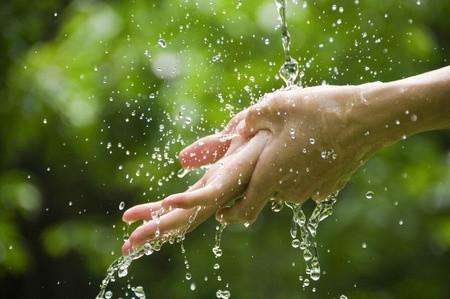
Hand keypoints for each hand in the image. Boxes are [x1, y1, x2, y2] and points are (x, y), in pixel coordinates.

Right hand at [121, 130, 268, 253]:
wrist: (281, 134)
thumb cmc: (258, 142)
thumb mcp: (225, 146)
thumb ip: (205, 152)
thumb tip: (182, 160)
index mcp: (210, 191)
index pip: (175, 210)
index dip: (152, 219)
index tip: (130, 228)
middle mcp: (213, 197)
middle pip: (176, 220)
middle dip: (150, 235)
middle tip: (125, 250)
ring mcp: (220, 192)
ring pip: (187, 215)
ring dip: (159, 226)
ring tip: (134, 239)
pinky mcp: (230, 181)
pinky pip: (206, 195)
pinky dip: (187, 200)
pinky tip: (168, 203)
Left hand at [166, 85, 380, 223]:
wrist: (369, 118)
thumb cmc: (318, 111)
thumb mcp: (276, 105)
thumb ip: (250, 119)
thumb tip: (238, 127)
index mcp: (270, 176)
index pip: (243, 211)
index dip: (230, 215)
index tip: (221, 213)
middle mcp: (290, 190)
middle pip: (265, 191)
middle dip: (259, 175)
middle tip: (261, 150)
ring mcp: (313, 190)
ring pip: (286, 185)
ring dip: (282, 171)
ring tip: (288, 142)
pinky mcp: (331, 186)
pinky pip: (307, 181)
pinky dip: (302, 170)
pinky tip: (310, 146)